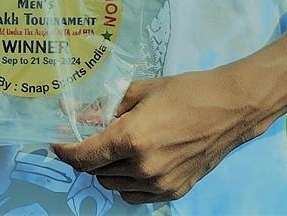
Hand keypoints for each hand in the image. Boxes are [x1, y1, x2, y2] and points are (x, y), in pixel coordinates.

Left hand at [53, 68, 264, 205]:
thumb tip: (75, 111)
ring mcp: (160, 183)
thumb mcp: (139, 92)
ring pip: (114, 185)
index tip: (56, 144)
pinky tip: (132, 162)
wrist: (230, 109)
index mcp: (130, 139)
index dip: (65, 151)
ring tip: (114, 147)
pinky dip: (126, 182)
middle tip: (88, 137)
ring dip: (106, 169)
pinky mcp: (174, 191)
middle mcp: (142, 167)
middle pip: (96, 172)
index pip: (84, 156)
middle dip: (86, 155)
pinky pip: (136, 195)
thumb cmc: (185, 92)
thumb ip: (105, 106)